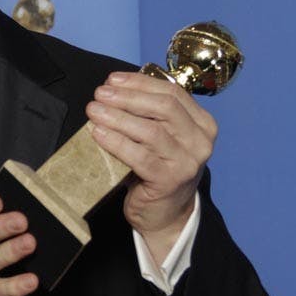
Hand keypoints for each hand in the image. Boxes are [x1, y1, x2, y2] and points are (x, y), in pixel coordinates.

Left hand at [86, 72, 216, 262]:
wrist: (165, 215)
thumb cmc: (158, 170)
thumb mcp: (162, 138)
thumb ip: (149, 114)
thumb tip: (114, 89)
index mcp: (202, 124)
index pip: (172, 93)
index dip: (140, 83)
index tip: (112, 80)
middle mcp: (200, 141)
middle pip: (163, 107)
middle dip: (128, 97)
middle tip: (100, 94)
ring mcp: (187, 162)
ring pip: (150, 130)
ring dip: (117, 117)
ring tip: (93, 111)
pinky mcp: (169, 181)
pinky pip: (139, 156)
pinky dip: (116, 142)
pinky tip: (98, 133)